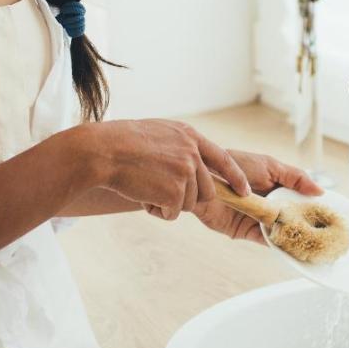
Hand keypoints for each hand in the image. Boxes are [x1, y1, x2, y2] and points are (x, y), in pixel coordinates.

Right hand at [78, 118, 250, 220]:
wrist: (103, 152)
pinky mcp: (176, 192)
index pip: (222, 158)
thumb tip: (189, 165)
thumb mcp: (156, 134)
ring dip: (167, 203)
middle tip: (158, 189)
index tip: (245, 191)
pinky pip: (172, 213)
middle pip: (206, 190)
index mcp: (188, 136)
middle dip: (186, 197)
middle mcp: (192, 152)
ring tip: (144, 186)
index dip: (235, 177)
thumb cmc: (119, 143)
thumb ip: (177, 146)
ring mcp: (186, 171)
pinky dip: (156, 210)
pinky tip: (141, 194)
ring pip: (188, 204)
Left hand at [191, 149, 323, 243]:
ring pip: (284, 234)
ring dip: (298, 240)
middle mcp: (272, 206)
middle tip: (332, 239)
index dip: (318, 210)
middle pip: (296, 221)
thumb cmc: (235, 165)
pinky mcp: (246, 232)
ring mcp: (260, 220)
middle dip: (311, 229)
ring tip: (319, 248)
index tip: (337, 219)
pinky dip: (281, 247)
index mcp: (279, 189)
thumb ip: (295, 177)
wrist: (204, 177)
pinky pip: (267, 242)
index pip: (303, 202)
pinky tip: (296, 250)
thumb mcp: (269, 166)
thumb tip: (320, 190)